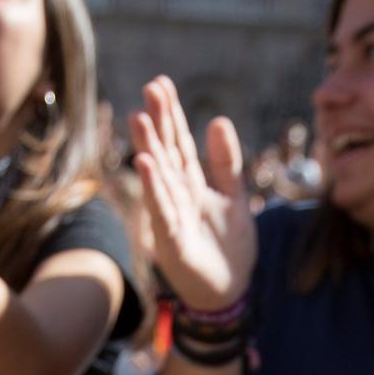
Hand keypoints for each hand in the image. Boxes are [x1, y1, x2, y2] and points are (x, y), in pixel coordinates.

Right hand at [128, 76, 255, 310]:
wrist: (229, 291)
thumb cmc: (228, 245)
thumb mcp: (234, 196)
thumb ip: (226, 162)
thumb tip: (218, 119)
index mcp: (191, 184)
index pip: (179, 142)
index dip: (171, 114)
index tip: (161, 83)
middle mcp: (176, 196)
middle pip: (166, 153)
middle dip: (157, 122)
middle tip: (150, 88)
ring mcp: (172, 217)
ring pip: (159, 177)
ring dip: (149, 148)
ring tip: (139, 118)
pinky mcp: (173, 242)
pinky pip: (163, 211)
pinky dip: (154, 188)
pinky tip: (146, 165)